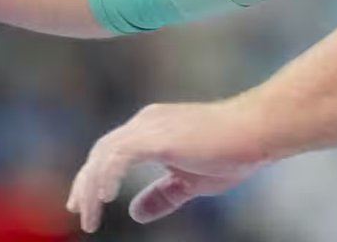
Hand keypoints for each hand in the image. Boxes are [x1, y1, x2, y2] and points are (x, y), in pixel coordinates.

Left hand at [65, 100, 266, 232]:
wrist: (257, 131)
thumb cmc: (232, 151)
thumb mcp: (190, 182)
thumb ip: (162, 195)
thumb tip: (135, 213)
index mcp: (153, 128)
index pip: (112, 150)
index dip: (95, 176)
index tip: (86, 203)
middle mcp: (146, 121)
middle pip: (101, 150)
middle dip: (85, 182)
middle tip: (79, 212)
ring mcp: (150, 125)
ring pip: (104, 154)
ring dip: (92, 186)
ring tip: (90, 215)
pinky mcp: (157, 135)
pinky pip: (118, 156)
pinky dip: (107, 176)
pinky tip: (106, 198)